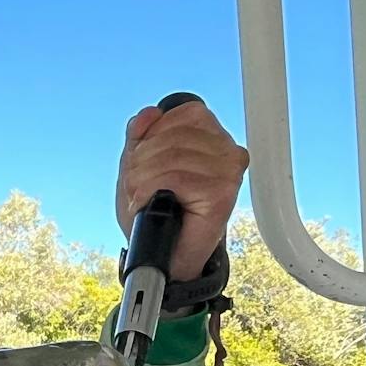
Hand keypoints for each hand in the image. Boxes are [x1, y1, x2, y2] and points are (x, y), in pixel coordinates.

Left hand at [116, 101, 249, 280]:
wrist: (160, 252)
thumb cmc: (154, 210)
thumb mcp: (138, 165)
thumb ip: (141, 136)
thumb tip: (149, 113)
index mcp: (211, 136)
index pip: (180, 113)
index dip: (151, 136)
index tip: (143, 162)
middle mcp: (227, 151)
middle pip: (173, 135)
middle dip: (141, 161)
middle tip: (137, 186)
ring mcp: (228, 172)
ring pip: (172, 156)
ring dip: (142, 179)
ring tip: (141, 197)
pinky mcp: (222, 193)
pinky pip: (175, 178)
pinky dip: (150, 191)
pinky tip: (148, 204)